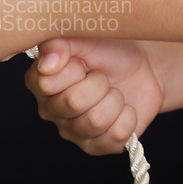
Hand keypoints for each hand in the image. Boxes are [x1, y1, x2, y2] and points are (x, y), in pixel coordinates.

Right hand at [25, 37, 163, 154]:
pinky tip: (122, 108)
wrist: (143, 66)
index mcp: (39, 81)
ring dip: (114, 99)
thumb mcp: (83, 37)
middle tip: (102, 76)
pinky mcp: (96, 146)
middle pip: (74, 102)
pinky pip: (115, 136)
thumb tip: (47, 64)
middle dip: (98, 83)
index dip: (73, 70)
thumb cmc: (109, 50)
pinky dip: (128, 116)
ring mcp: (72, 131)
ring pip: (96, 121)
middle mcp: (50, 109)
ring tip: (112, 91)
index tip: (82, 62)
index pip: (46, 83)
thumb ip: (58, 44)